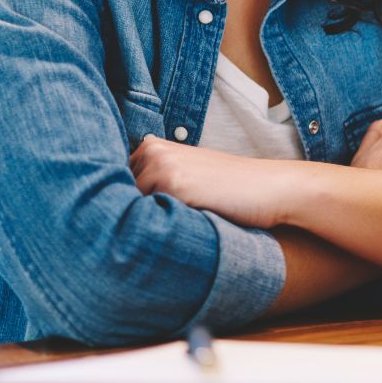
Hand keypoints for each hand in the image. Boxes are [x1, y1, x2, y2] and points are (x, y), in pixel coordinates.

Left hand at [129, 135, 299, 228]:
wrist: (270, 188)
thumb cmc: (231, 188)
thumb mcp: (188, 175)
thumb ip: (155, 183)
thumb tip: (111, 213)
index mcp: (152, 147)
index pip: (112, 185)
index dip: (120, 207)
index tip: (132, 221)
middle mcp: (152, 152)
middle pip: (114, 197)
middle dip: (124, 217)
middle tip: (146, 232)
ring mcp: (162, 167)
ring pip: (127, 209)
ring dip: (138, 227)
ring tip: (165, 234)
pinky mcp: (175, 185)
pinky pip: (148, 218)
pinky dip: (156, 231)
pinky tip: (174, 235)